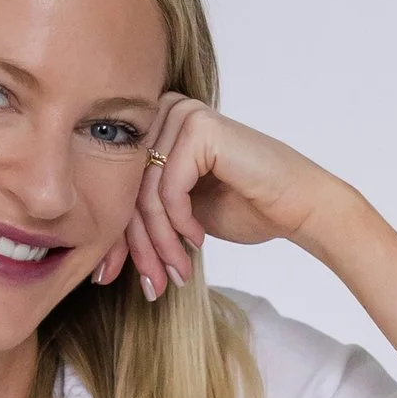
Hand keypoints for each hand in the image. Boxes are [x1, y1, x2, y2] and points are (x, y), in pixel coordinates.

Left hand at [99, 97, 349, 299]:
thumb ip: (142, 217)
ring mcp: (182, 114)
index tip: (110, 277)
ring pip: (145, 194)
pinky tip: (198, 241)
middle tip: (151, 285)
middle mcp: (165, 111)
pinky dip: (180, 222)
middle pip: (127, 189)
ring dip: (160, 243)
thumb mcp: (180, 215)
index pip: (118, 186)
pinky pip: (168, 188)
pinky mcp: (199, 128)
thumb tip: (97, 255)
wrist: (300, 206)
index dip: (114, 237)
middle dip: (136, 246)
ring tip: (177, 272)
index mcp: (156, 126)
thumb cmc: (248, 207)